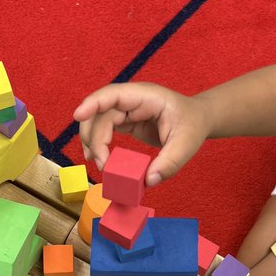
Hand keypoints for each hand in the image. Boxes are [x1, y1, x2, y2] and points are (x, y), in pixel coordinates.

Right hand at [73, 82, 209, 185]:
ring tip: (98, 163)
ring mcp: (127, 109)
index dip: (93, 103)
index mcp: (146, 96)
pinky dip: (98, 143)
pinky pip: (104, 128)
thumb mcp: (186, 144)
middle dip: (94, 136)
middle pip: (100, 111)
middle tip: (101, 163)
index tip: (78, 116)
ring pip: (98, 120)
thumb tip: (148, 181)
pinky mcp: (125, 121)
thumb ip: (169, 163)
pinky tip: (98, 158)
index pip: (113, 94)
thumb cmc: (192, 125)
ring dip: (92, 141)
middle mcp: (132, 100)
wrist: (197, 120)